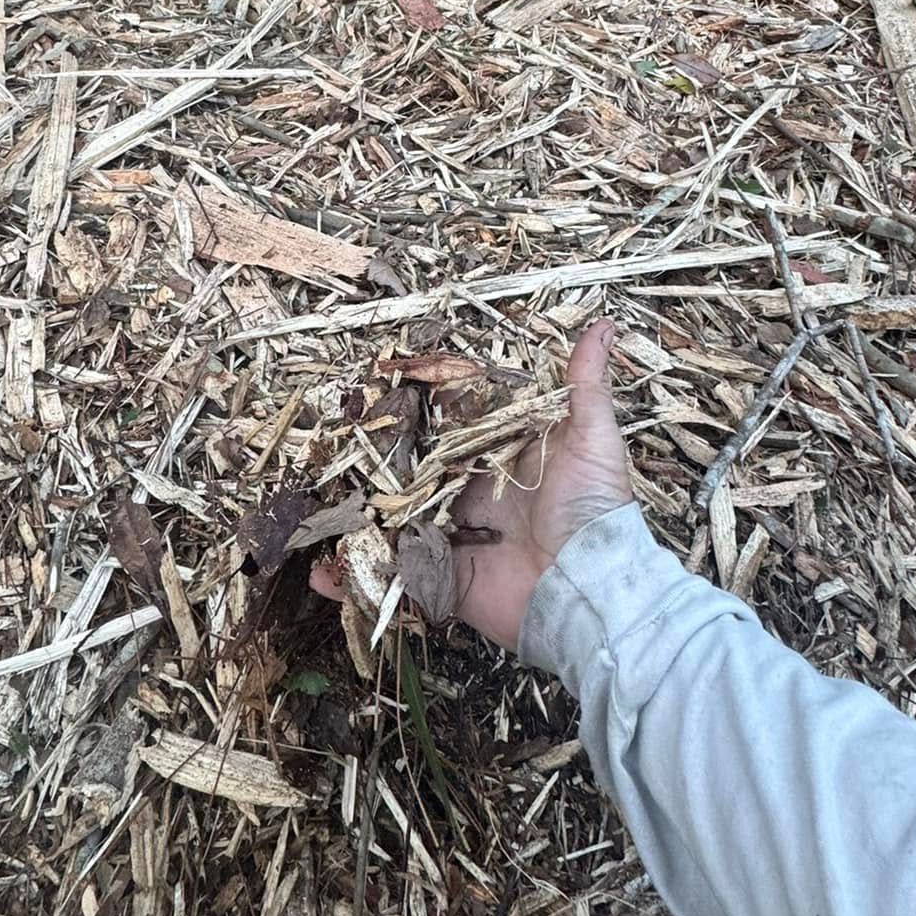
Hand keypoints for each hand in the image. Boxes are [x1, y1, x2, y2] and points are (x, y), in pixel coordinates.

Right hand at [310, 321, 631, 651]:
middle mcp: (468, 492)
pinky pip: (392, 578)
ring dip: (353, 515)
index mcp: (496, 456)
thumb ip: (583, 387)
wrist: (591, 591)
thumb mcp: (591, 440)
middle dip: (371, 459)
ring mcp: (450, 536)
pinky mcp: (441, 578)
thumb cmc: (595, 511)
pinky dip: (353, 578)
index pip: (448, 423)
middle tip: (328, 436)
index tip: (380, 378)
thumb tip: (603, 324)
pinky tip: (320, 571)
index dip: (417, 404)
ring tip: (311, 502)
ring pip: (391, 520)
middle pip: (409, 470)